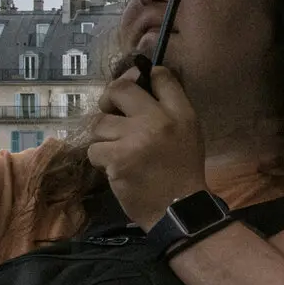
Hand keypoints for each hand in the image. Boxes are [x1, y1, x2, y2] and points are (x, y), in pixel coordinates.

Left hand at [85, 66, 208, 227]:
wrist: (179, 209)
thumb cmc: (182, 171)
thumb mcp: (189, 134)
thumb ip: (170, 108)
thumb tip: (142, 81)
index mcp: (181, 114)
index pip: (161, 77)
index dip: (141, 75)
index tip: (135, 83)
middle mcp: (159, 121)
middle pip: (119, 90)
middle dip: (109, 100)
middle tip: (111, 113)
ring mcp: (135, 139)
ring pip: (99, 123)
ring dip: (104, 137)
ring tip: (118, 150)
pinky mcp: (117, 159)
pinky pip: (94, 149)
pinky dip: (101, 159)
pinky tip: (116, 167)